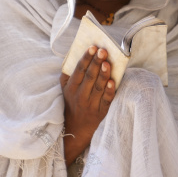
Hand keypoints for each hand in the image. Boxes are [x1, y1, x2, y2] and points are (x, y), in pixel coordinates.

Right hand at [60, 46, 115, 164]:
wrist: (75, 129)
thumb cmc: (71, 104)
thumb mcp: (64, 90)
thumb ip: (67, 75)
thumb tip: (73, 56)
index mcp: (71, 88)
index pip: (79, 70)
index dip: (86, 58)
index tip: (92, 47)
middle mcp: (80, 96)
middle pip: (89, 77)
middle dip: (96, 62)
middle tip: (102, 50)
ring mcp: (91, 105)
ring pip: (98, 87)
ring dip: (104, 74)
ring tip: (107, 62)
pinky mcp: (101, 112)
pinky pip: (106, 100)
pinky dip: (110, 91)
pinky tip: (113, 81)